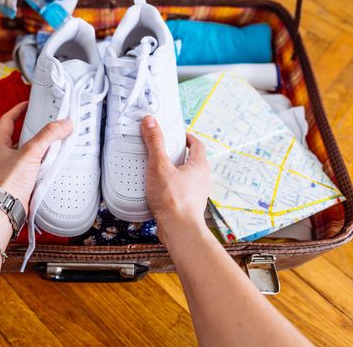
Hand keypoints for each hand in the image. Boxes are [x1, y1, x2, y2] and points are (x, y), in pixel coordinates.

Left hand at [0, 102, 72, 214]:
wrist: (7, 207)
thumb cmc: (8, 182)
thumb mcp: (30, 152)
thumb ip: (47, 136)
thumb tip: (63, 124)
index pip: (7, 120)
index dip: (17, 110)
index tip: (27, 105)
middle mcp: (3, 156)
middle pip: (18, 137)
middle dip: (32, 131)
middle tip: (45, 125)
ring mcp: (11, 169)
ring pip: (27, 153)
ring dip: (39, 149)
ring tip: (52, 144)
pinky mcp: (20, 181)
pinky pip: (33, 168)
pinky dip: (42, 165)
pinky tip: (51, 165)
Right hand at [141, 115, 210, 242]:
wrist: (179, 230)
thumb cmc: (174, 200)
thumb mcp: (159, 166)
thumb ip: (155, 143)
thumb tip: (151, 122)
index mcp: (199, 166)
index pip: (196, 144)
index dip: (187, 137)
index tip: (176, 134)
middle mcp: (202, 179)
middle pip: (191, 160)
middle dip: (178, 154)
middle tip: (163, 150)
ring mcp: (196, 193)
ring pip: (186, 176)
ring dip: (174, 172)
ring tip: (157, 170)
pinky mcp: (188, 205)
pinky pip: (180, 191)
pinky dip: (170, 187)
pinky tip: (157, 190)